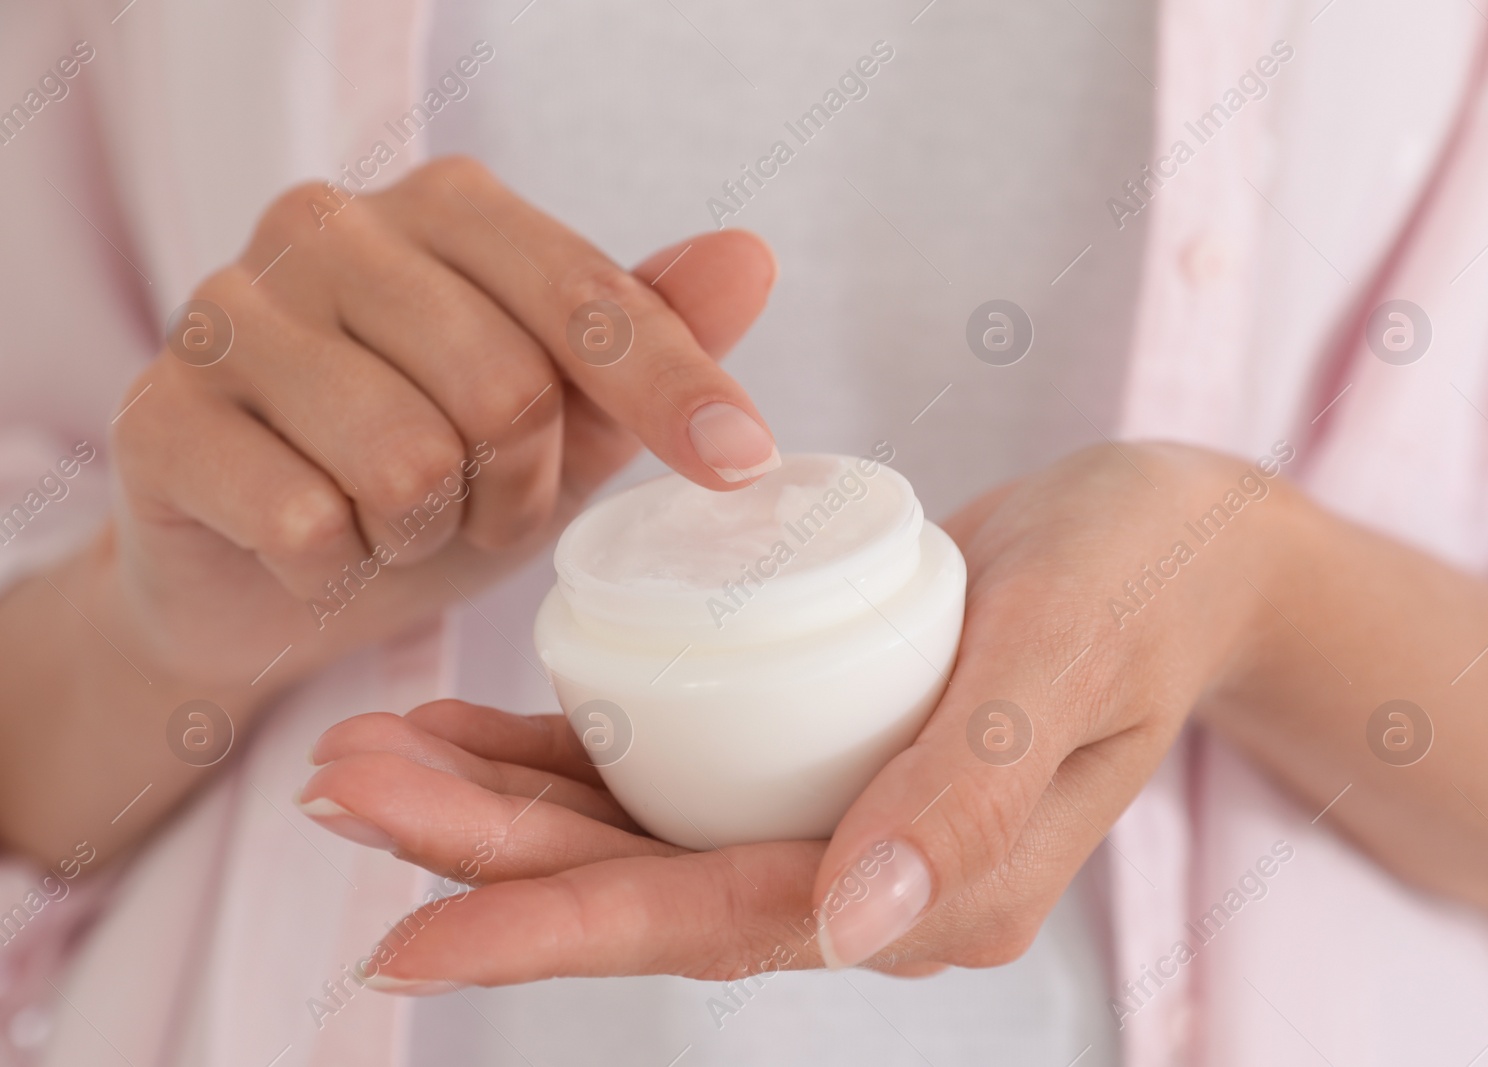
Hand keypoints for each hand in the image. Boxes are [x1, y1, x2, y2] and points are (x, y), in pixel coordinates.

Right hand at [105, 156, 778, 690]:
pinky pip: (305, 524)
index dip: (673, 389)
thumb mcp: (563, 413)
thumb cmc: (434, 476)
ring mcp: (227, 311)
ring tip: (398, 524)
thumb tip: (751, 257)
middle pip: (503, 388)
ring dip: (428, 533)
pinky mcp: (158, 414)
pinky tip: (316, 547)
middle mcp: (326, 226)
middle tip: (484, 506)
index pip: (586, 292)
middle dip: (520, 488)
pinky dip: (337, 570)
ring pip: (405, 463)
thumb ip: (646, 332)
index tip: (743, 464)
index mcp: (444, 207)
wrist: (270, 575)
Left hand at [300, 443, 1296, 985]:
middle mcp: (869, 876)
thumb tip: (861, 919)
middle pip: (645, 881)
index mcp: (931, 888)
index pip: (715, 918)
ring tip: (366, 765)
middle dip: (483, 857)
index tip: (407, 933)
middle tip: (338, 792)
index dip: (557, 926)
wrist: (1180, 539)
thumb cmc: (1141, 580)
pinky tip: (470, 733)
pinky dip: (564, 754)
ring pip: (637, 831)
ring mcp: (836, 817)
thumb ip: (971, 782)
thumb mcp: (1071, 650)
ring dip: (496, 807)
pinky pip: (670, 769)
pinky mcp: (812, 750)